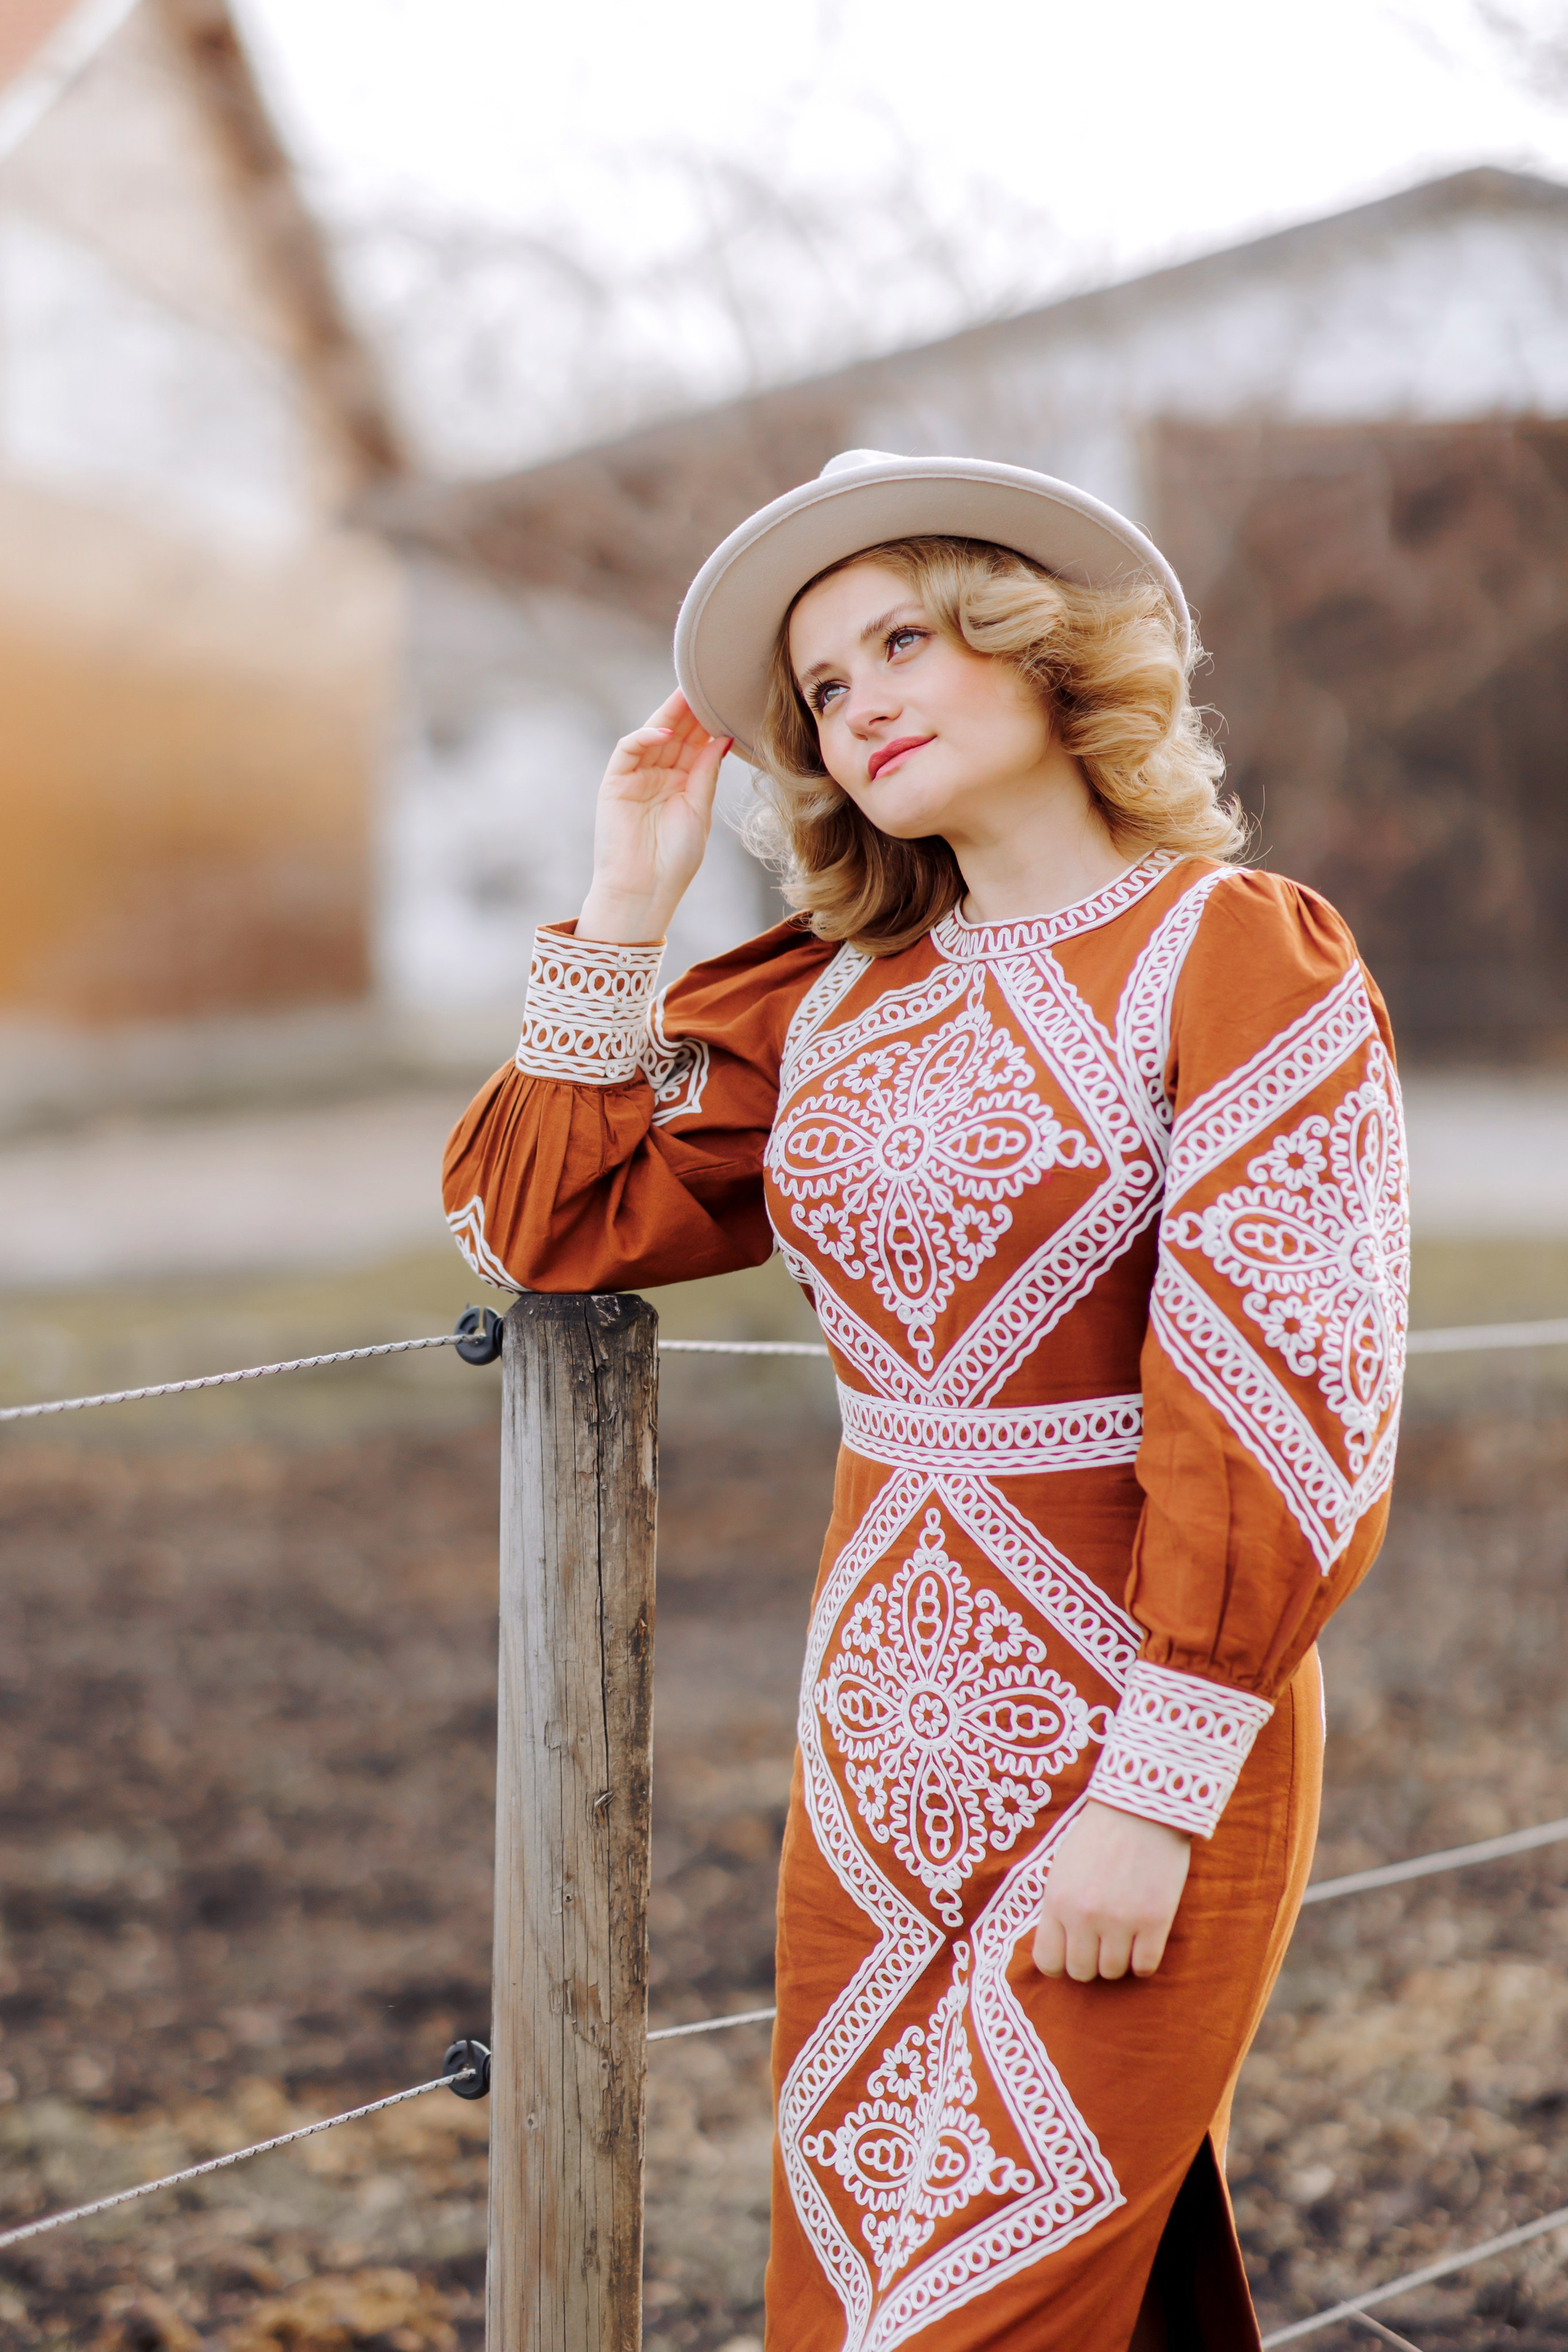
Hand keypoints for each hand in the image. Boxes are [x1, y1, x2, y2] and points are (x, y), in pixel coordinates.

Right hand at [576, 691, 732, 944]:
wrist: (644, 891)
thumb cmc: (675, 860)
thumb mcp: (699, 810)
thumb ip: (706, 772)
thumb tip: (722, 736)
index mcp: (682, 781)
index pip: (695, 741)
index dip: (707, 720)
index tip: (725, 697)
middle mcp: (659, 774)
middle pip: (675, 732)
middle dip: (690, 708)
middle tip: (707, 683)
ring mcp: (635, 776)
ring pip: (652, 734)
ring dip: (669, 714)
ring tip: (688, 695)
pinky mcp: (615, 783)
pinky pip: (628, 750)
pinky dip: (644, 738)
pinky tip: (665, 732)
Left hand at [1031, 1800, 1190, 1981]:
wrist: (1142, 1807)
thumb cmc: (1099, 1834)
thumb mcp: (1062, 1868)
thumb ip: (1058, 1908)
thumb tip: (1059, 1946)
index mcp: (1057, 1900)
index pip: (1047, 1961)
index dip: (1060, 1963)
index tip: (1072, 1952)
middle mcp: (1084, 1916)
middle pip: (1082, 1972)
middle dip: (1090, 1960)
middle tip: (1101, 1941)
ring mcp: (1120, 1921)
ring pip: (1113, 1972)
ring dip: (1118, 1959)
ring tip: (1124, 1935)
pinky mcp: (1155, 1921)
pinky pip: (1145, 1966)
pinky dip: (1144, 1959)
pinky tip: (1144, 1938)